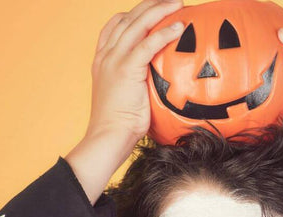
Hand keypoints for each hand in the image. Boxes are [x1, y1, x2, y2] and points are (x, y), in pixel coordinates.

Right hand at [86, 0, 184, 145]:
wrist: (108, 137)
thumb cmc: (120, 126)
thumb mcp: (127, 97)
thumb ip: (137, 83)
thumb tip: (159, 84)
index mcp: (102, 60)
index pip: (116, 25)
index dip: (134, 14)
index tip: (153, 10)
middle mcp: (106, 55)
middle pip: (127, 18)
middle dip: (150, 5)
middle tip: (171, 0)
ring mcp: (114, 60)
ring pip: (137, 24)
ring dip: (160, 10)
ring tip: (178, 3)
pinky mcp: (126, 69)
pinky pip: (148, 44)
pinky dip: (164, 32)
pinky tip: (179, 26)